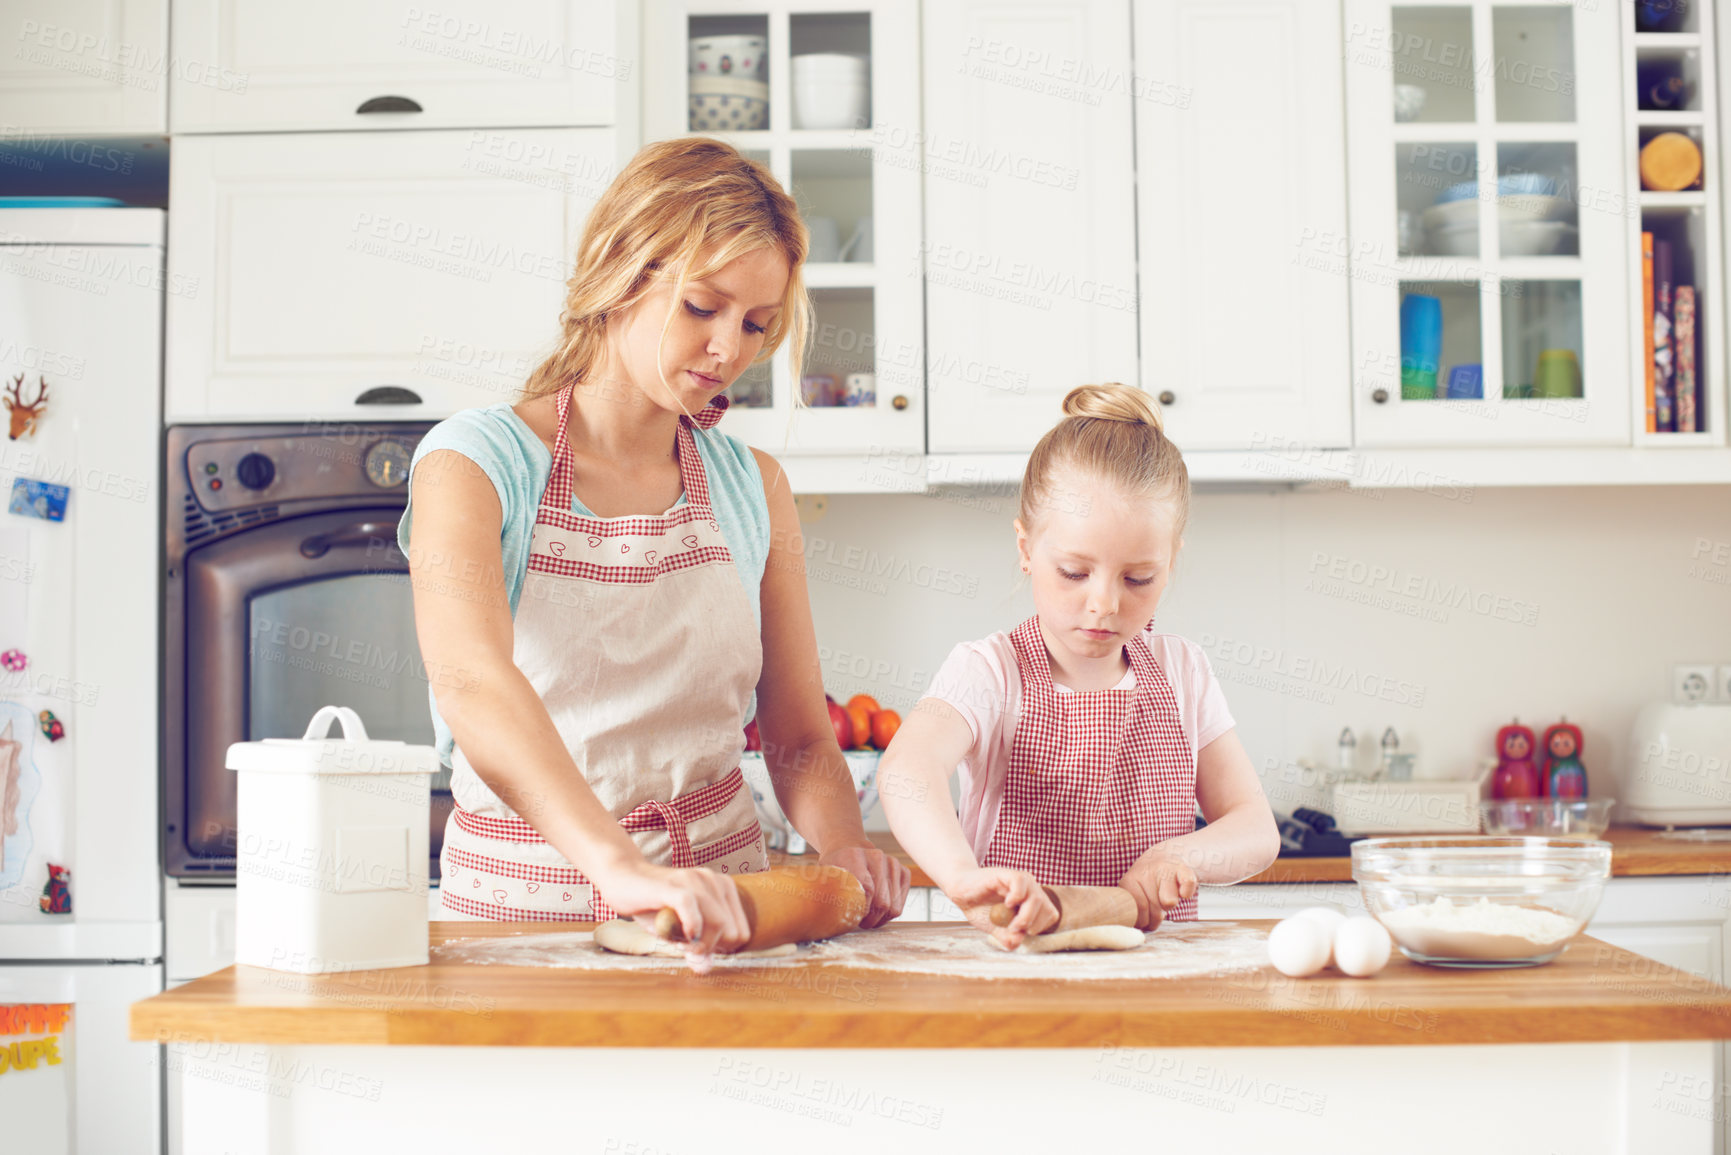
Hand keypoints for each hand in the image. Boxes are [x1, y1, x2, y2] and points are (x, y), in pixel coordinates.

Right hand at [597, 864, 750, 956]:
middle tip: (686, 947)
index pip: (741, 932)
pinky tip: (677, 934)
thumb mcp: (677, 930)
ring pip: (719, 923)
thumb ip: (694, 948)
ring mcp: (695, 880)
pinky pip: (694, 911)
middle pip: (732, 931)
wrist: (621, 877)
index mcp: (721, 888)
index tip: (699, 949)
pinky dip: (690, 929)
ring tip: (678, 942)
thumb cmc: (652, 904)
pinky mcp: (675, 886)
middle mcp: (713, 881)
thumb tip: (705, 969)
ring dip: (699, 944)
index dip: (721, 948)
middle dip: (711, 948)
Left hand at [819, 844, 910, 928]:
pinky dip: (888, 914)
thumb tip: (821, 917)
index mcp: (854, 856)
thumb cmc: (835, 867)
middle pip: (882, 902)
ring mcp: (892, 863)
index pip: (866, 890)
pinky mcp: (903, 872)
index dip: (861, 910)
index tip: (852, 917)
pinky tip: (876, 909)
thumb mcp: (824, 876)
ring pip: (893, 907)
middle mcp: (877, 857)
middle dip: (870, 919)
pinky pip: (900, 904)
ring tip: (866, 916)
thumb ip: (823, 893)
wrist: (848, 847)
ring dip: (879, 919)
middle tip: (859, 922)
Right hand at [945, 867, 1057, 950]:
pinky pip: (1021, 882)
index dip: (1039, 927)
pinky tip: (1007, 903)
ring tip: (1009, 923)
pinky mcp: (1006, 874)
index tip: (1021, 932)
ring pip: (1036, 898)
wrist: (961, 894)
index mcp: (1032, 902)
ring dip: (1025, 916)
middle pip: (1046, 908)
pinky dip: (1016, 896)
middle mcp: (1030, 889)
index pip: (1051, 915)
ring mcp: (1020, 880)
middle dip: (1032, 924)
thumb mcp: (996, 929)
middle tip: (1013, 930)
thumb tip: (1018, 942)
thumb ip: (1008, 937)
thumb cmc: (980, 908)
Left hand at [1118, 851, 1197, 930]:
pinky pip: (1187, 887)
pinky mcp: (1183, 869)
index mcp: (1129, 881)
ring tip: (1165, 894)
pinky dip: (1187, 892)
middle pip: (1155, 912)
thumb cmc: (1149, 883)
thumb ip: (1132, 911)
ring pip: (1170, 903)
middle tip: (1155, 906)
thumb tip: (1132, 930)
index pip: (1137, 911)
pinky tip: (1182, 890)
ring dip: (1170, 905)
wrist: (1167, 856)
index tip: (1144, 919)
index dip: (1143, 921)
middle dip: (1157, 916)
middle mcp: (1145, 873)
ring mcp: (1165, 869)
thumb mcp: (1134, 894)